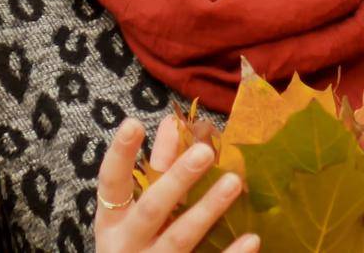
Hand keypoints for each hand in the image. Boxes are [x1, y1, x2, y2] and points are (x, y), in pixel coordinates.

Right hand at [93, 115, 260, 251]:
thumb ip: (154, 168)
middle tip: (205, 151)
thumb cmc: (136, 244)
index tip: (134, 123)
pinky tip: (251, 237)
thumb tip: (172, 123)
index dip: (120, 154)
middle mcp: (127, 243)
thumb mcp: (134, 211)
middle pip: (152, 210)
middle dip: (177, 180)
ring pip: (180, 238)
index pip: (111, 183)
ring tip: (233, 182)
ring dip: (207, 209)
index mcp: (112, 221)